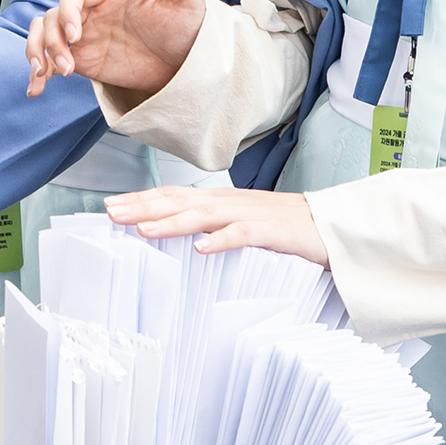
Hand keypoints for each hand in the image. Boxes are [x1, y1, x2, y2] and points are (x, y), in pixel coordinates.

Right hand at [23, 0, 207, 97]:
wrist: (187, 61)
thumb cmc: (186, 23)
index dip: (67, 11)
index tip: (76, 35)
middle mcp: (90, 13)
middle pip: (51, 16)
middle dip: (51, 40)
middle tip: (69, 66)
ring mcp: (83, 38)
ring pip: (42, 36)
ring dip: (37, 52)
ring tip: (46, 74)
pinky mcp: (82, 61)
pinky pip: (51, 63)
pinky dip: (38, 75)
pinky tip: (36, 89)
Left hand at [106, 185, 324, 265]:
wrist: (334, 227)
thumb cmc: (287, 229)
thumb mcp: (243, 225)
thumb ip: (214, 228)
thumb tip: (182, 239)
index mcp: (221, 201)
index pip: (174, 196)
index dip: (142, 199)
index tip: (111, 205)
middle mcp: (231, 203)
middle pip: (180, 200)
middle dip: (143, 206)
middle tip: (110, 212)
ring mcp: (252, 215)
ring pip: (204, 214)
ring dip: (171, 221)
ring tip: (143, 229)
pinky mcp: (274, 232)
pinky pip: (244, 234)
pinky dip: (221, 240)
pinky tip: (201, 248)